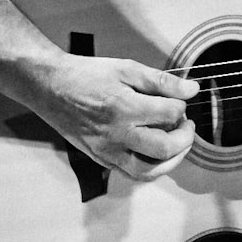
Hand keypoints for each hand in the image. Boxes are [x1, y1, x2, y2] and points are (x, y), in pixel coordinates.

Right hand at [37, 55, 199, 181]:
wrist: (50, 87)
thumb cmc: (86, 75)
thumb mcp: (126, 68)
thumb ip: (161, 81)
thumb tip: (191, 90)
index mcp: (123, 107)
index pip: (170, 114)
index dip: (182, 107)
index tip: (179, 101)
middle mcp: (115, 134)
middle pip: (165, 149)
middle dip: (185, 138)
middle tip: (185, 125)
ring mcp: (106, 151)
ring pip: (150, 171)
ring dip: (172, 160)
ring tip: (176, 143)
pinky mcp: (100, 159)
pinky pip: (132, 174)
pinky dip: (151, 167)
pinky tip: (155, 152)